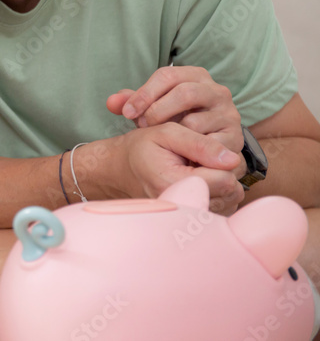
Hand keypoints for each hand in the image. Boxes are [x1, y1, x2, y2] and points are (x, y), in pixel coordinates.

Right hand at [103, 123, 244, 213]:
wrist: (122, 169)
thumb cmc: (142, 148)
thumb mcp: (166, 133)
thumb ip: (200, 144)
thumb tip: (232, 159)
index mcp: (174, 184)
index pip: (225, 179)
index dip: (220, 160)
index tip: (200, 151)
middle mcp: (182, 207)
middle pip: (231, 191)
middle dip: (223, 171)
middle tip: (199, 160)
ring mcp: (188, 217)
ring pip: (231, 200)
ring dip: (223, 182)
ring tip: (199, 170)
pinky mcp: (194, 220)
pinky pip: (225, 208)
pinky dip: (220, 193)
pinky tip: (202, 182)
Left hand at [106, 66, 243, 154]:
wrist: (207, 149)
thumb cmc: (176, 120)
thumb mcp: (153, 108)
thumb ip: (131, 103)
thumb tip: (111, 102)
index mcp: (196, 76)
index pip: (167, 75)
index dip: (144, 93)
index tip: (127, 113)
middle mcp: (217, 91)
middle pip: (185, 93)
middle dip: (157, 111)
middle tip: (141, 125)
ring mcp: (229, 114)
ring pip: (195, 121)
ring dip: (171, 133)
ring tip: (159, 140)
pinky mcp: (235, 138)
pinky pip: (207, 145)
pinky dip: (188, 150)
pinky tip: (176, 153)